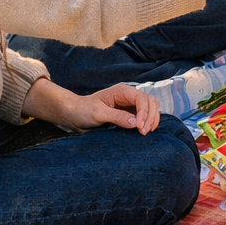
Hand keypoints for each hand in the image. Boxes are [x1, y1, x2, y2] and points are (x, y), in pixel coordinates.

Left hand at [28, 79, 163, 134]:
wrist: (74, 114)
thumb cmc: (83, 111)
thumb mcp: (98, 114)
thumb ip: (117, 117)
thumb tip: (135, 123)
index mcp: (122, 90)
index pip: (141, 99)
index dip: (144, 113)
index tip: (139, 128)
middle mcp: (129, 95)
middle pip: (150, 101)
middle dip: (150, 116)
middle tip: (144, 133)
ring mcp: (130, 103)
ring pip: (151, 107)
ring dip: (152, 119)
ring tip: (146, 132)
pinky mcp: (129, 112)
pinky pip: (145, 114)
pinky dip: (148, 121)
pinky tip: (145, 130)